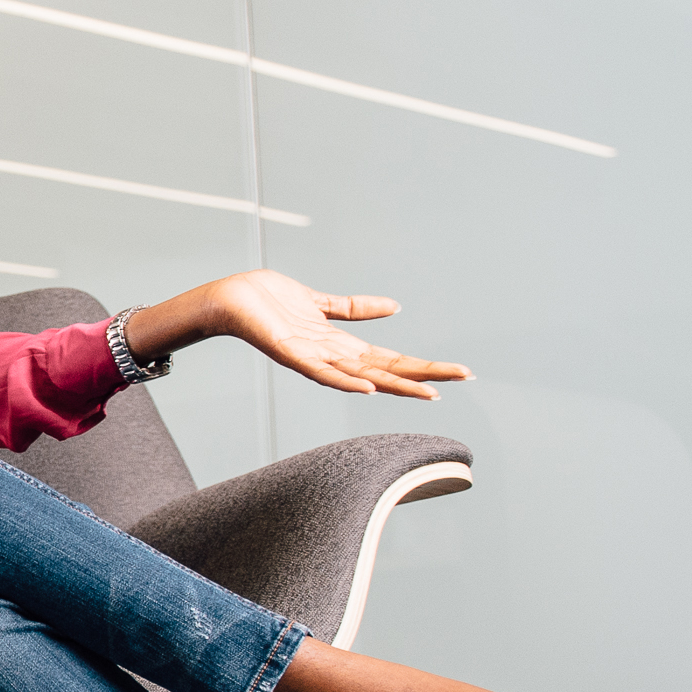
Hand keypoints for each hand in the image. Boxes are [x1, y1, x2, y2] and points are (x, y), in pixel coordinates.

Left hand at [144, 270, 470, 400]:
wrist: (228, 299)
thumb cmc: (269, 302)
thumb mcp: (321, 302)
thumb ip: (355, 308)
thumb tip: (395, 308)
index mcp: (340, 345)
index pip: (391, 359)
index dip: (424, 365)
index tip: (459, 370)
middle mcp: (330, 357)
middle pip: (387, 369)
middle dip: (425, 374)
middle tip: (463, 377)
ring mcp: (312, 358)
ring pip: (362, 375)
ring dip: (395, 384)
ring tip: (427, 392)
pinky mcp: (289, 353)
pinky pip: (320, 372)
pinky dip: (344, 380)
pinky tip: (368, 387)